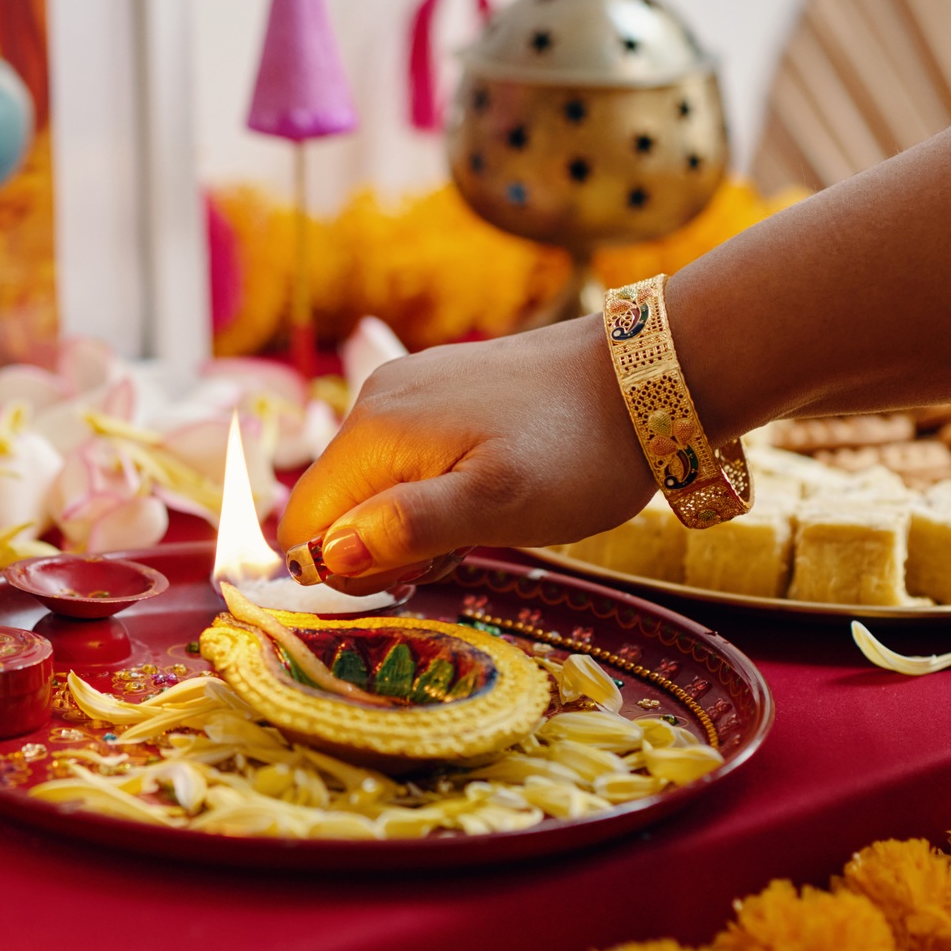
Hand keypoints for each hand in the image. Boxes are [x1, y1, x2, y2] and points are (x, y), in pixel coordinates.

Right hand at [277, 317, 657, 594]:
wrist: (646, 377)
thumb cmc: (576, 452)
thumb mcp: (497, 505)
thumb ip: (406, 529)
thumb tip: (328, 556)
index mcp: (373, 432)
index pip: (304, 527)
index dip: (345, 571)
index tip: (416, 574)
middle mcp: (374, 401)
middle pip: (335, 506)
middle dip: (383, 547)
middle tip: (461, 549)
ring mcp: (407, 390)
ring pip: (371, 486)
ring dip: (412, 522)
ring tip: (482, 519)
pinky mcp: (440, 388)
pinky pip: (403, 458)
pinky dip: (432, 489)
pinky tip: (487, 488)